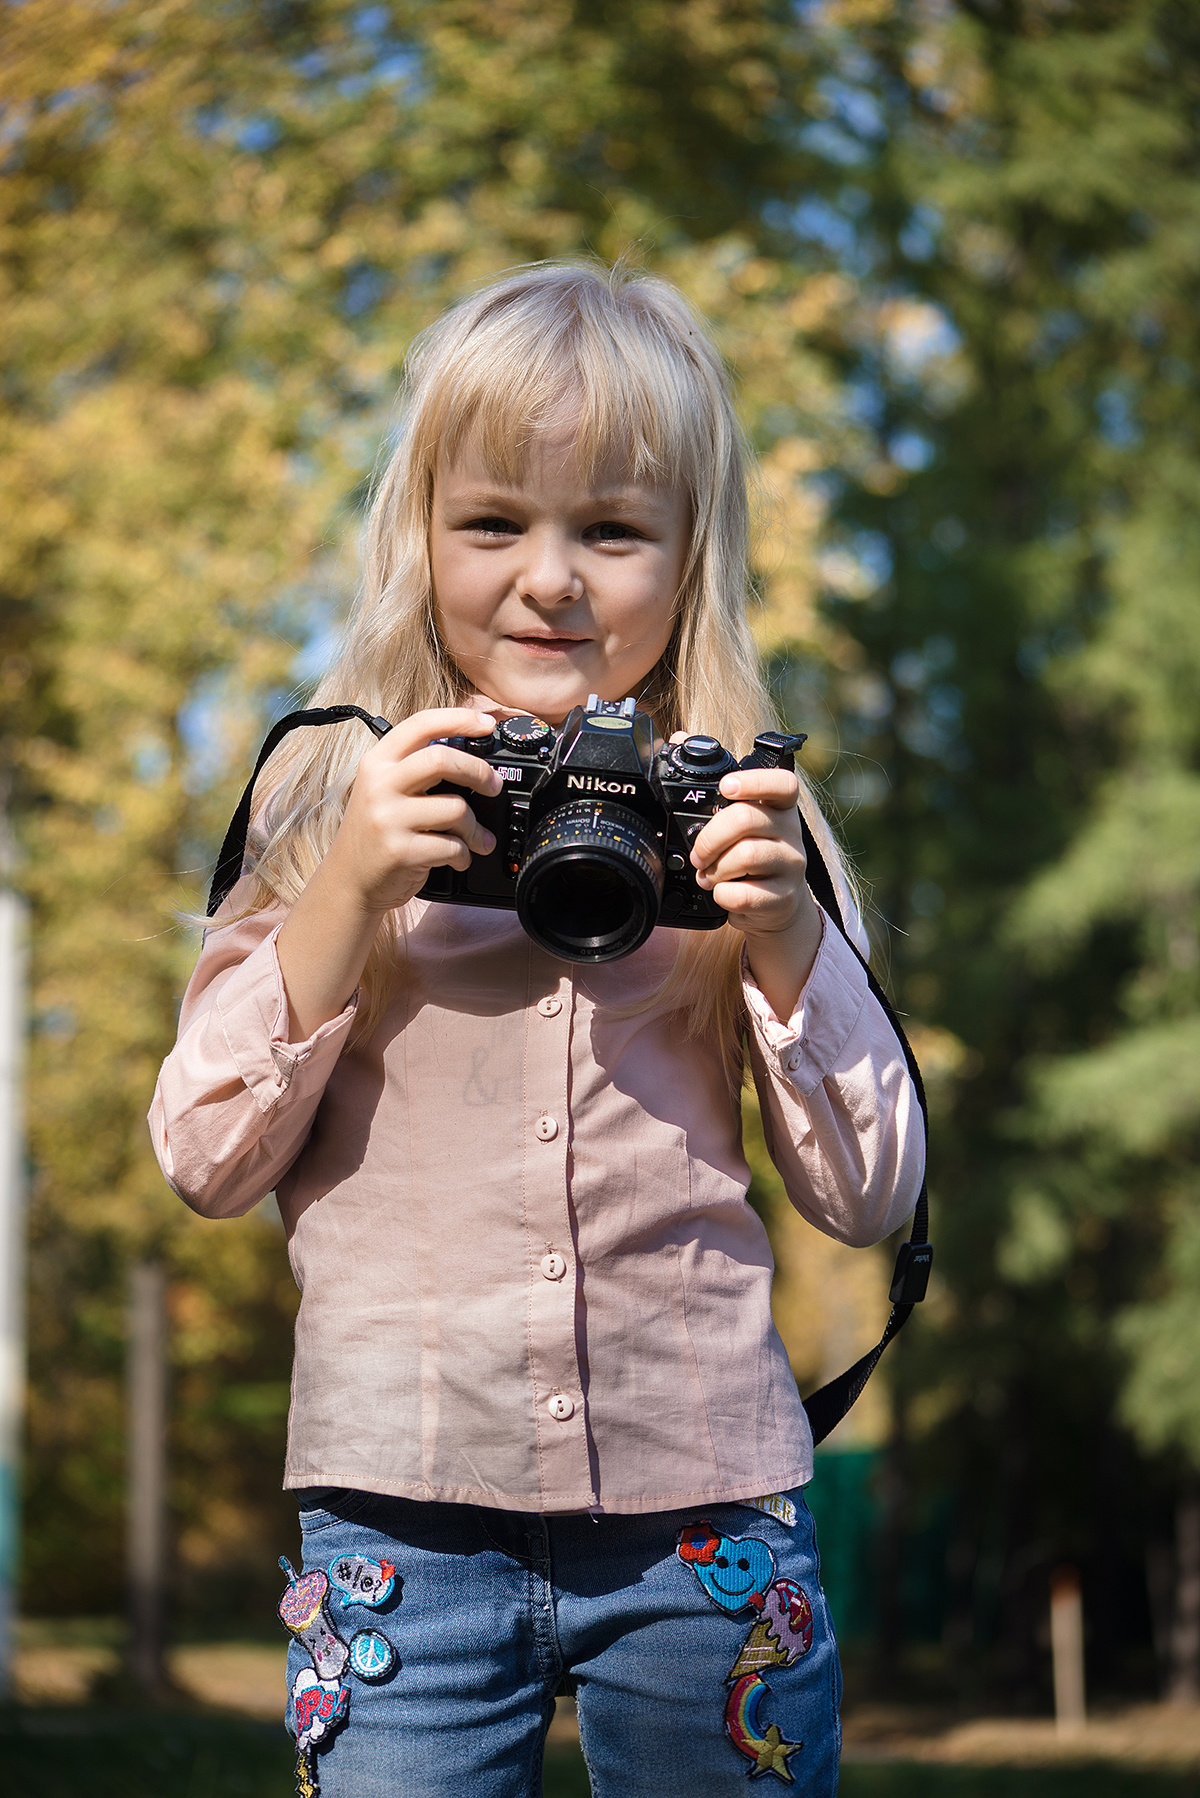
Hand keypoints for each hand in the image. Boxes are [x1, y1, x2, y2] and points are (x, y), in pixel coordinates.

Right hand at [327, 708, 502, 913]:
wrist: (348, 881)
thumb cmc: (376, 833)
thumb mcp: (384, 789)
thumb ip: (415, 767)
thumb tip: (469, 750)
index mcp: (378, 762)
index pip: (421, 724)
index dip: (459, 719)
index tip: (487, 724)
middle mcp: (380, 785)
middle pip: (442, 759)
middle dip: (480, 772)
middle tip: (494, 786)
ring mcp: (388, 818)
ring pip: (455, 808)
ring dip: (476, 828)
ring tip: (476, 838)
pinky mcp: (400, 851)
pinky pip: (451, 846)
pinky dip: (464, 855)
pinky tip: (458, 858)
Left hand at [687, 754, 824, 1019]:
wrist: (774, 905)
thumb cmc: (749, 853)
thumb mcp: (737, 817)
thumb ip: (712, 782)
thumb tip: (678, 737)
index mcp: (780, 806)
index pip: (783, 784)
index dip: (755, 781)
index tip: (727, 787)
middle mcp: (791, 832)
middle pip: (749, 819)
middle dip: (712, 836)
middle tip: (698, 852)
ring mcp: (791, 865)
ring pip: (748, 856)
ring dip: (716, 867)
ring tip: (708, 874)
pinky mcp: (784, 897)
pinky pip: (748, 894)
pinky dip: (724, 894)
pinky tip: (722, 892)